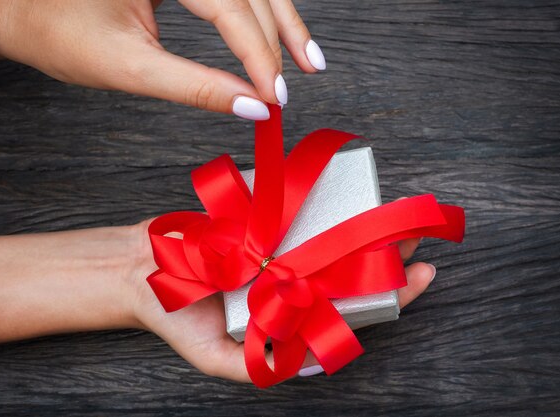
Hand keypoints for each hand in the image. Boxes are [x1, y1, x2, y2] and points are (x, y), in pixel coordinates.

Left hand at [0, 0, 326, 119]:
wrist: (22, 9)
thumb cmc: (57, 29)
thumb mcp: (128, 66)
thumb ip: (194, 87)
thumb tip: (248, 107)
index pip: (229, 5)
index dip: (257, 55)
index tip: (272, 97)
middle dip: (275, 40)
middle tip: (287, 89)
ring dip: (282, 22)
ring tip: (307, 61)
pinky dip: (260, 15)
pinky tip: (279, 36)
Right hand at [129, 220, 437, 381]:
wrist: (137, 270)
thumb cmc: (174, 316)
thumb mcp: (212, 357)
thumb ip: (256, 366)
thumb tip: (308, 366)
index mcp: (288, 313)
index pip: (350, 307)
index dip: (391, 295)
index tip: (422, 276)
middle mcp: (290, 279)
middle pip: (350, 268)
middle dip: (388, 254)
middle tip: (418, 237)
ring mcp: (278, 247)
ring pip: (331, 236)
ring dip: (364, 224)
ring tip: (396, 212)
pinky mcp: (262, 220)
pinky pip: (297, 210)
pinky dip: (323, 200)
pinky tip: (349, 192)